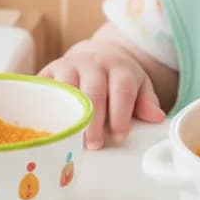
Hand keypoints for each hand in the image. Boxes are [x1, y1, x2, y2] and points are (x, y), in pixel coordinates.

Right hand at [39, 37, 165, 148]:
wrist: (96, 55)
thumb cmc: (119, 78)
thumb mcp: (138, 85)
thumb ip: (147, 102)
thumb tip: (156, 118)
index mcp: (119, 68)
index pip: (122, 89)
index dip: (121, 113)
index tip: (120, 135)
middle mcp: (93, 63)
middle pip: (94, 91)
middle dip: (94, 119)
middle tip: (94, 144)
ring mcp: (68, 66)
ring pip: (66, 90)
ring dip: (68, 115)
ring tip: (70, 140)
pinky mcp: (47, 73)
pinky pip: (43, 90)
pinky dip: (44, 108)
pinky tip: (46, 128)